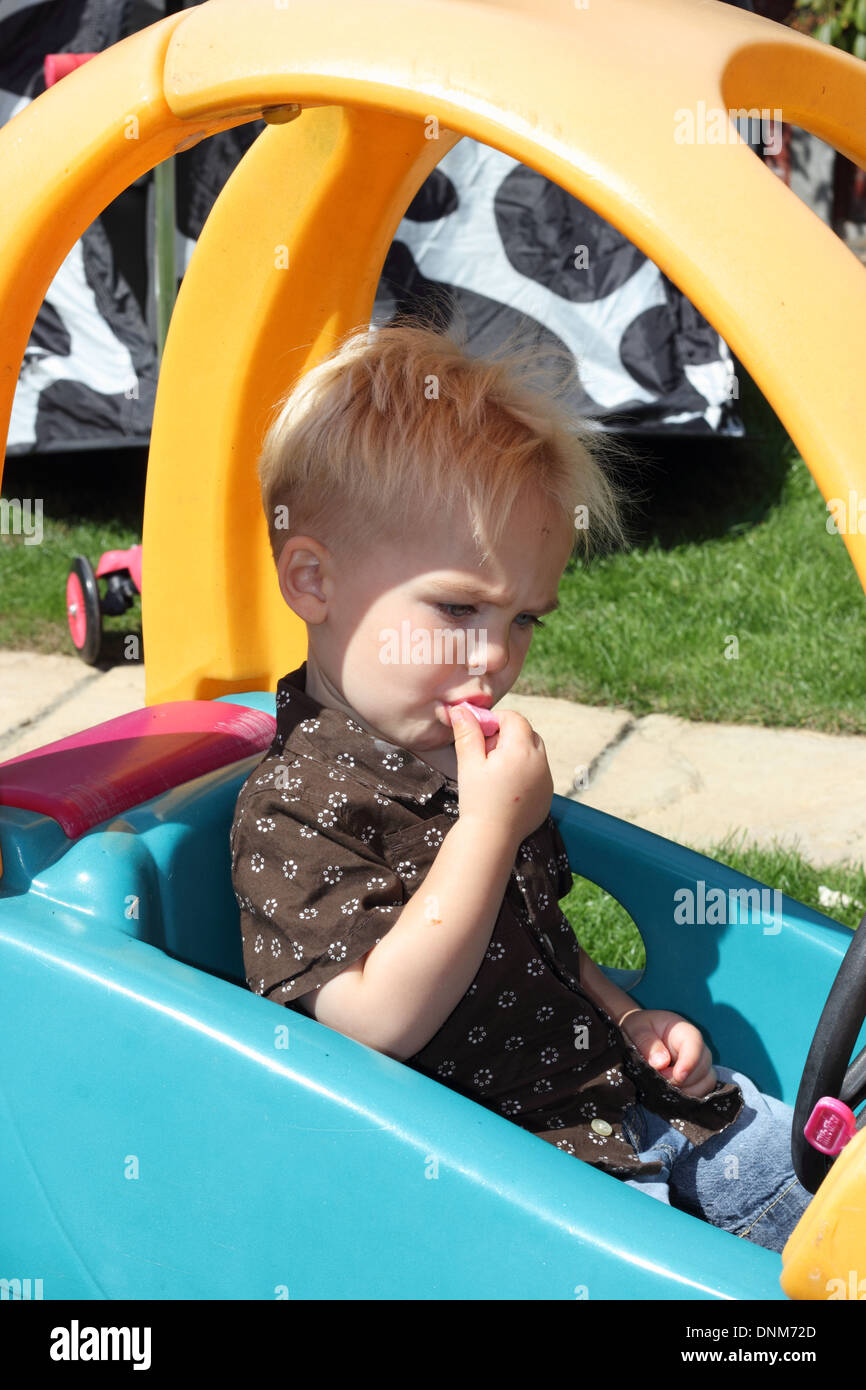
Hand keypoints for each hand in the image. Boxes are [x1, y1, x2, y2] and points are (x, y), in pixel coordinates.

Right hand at [449, 704, 552, 848]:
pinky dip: (526, 772)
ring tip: (496, 772)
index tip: (481, 733)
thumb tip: (461, 709)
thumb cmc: (478, 799)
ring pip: (535, 752)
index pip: (514, 719)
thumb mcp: (469, 763)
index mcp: (521, 749)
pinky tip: (507, 788)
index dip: (496, 720)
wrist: (492, 837)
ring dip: (518, 753)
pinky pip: (539, 773)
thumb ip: (467, 733)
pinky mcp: (548, 794)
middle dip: (509, 736)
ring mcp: (546, 779)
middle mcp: (540, 761)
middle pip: (528, 733)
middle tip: (487, 753)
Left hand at [618, 1008, 717, 1098]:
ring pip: (707, 1082)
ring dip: (687, 1091)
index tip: (677, 1076)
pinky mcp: (697, 1080)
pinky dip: (688, 1098)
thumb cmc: (639, 1029)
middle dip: (683, 1080)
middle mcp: (696, 1048)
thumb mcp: (637, 1030)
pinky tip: (671, 1096)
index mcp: (682, 1030)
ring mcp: (699, 1064)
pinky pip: (702, 1092)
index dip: (689, 1062)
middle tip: (659, 1080)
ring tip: (664, 1089)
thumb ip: (647, 1043)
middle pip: (704, 1067)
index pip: (695, 1044)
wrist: (640, 1038)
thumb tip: (660, 1063)